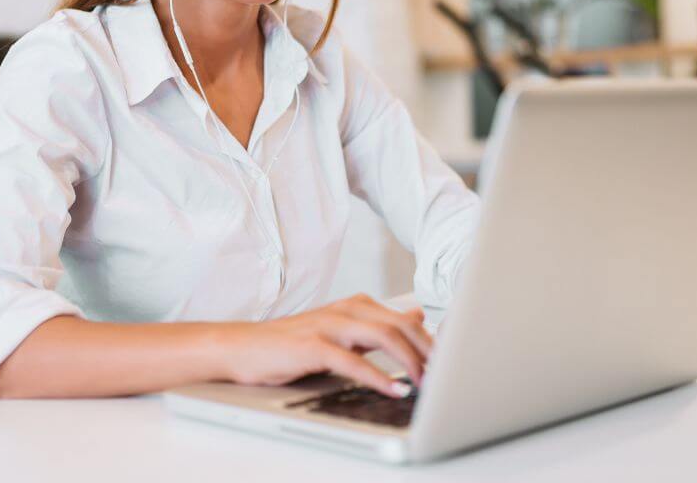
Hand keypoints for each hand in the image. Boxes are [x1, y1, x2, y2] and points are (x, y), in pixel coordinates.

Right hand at [217, 294, 432, 397]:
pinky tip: (393, 391)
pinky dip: (377, 377)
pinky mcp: (312, 346)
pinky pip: (352, 361)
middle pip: (400, 325)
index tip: (452, 363)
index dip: (432, 342)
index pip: (405, 320)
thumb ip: (378, 324)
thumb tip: (417, 318)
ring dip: (409, 361)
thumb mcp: (341, 330)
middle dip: (428, 351)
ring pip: (382, 336)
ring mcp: (328, 326)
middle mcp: (345, 310)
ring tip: (426, 383)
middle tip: (446, 376)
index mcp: (356, 305)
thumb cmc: (292, 344)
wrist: (243, 347)